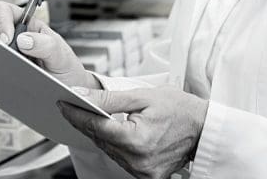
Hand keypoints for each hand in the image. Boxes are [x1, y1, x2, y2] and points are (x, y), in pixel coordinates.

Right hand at [0, 1, 96, 88]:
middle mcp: (15, 40)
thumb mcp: (62, 55)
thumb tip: (24, 40)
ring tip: (15, 69)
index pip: (5, 11)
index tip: (7, 38)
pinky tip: (11, 79)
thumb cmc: (66, 68)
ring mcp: (8, 57)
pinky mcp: (5, 73)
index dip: (1, 20)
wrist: (70, 91)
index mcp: (28, 26)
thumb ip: (47, 45)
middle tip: (8, 56)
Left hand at [58, 86, 208, 178]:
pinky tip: (115, 131)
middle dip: (86, 121)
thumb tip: (81, 96)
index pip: (95, 126)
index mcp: (136, 140)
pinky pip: (121, 158)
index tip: (62, 102)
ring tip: (94, 115)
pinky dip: (115, 144)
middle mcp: (138, 161)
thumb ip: (109, 99)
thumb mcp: (143, 96)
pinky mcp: (146, 176)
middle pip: (100, 139)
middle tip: (74, 104)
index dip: (75, 113)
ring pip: (108, 150)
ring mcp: (142, 171)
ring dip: (100, 133)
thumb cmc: (179, 108)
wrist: (204, 128)